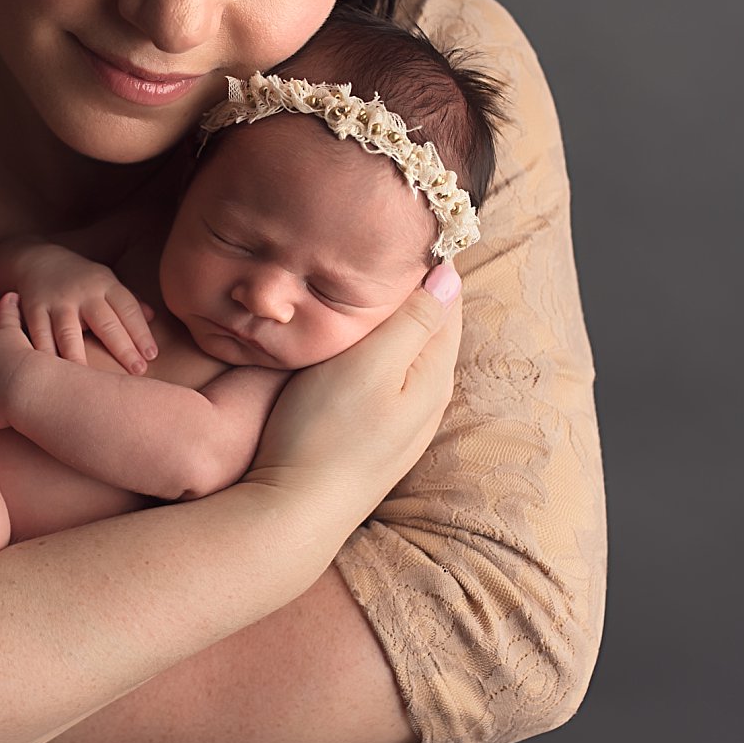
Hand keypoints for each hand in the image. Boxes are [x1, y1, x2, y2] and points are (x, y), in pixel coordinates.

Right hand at [0, 242, 158, 372]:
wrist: (37, 259)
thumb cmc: (81, 279)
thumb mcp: (106, 281)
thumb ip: (128, 301)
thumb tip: (153, 317)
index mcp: (105, 285)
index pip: (128, 309)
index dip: (141, 333)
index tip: (151, 355)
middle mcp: (83, 293)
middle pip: (105, 322)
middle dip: (122, 348)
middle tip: (138, 371)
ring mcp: (57, 301)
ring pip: (69, 332)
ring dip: (80, 357)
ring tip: (91, 382)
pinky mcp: (34, 309)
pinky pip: (40, 336)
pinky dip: (46, 355)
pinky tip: (53, 375)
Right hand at [250, 263, 464, 509]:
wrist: (293, 512)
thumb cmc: (324, 433)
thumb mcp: (370, 365)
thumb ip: (412, 320)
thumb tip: (450, 275)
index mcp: (434, 376)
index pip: (447, 304)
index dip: (432, 266)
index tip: (412, 230)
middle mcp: (428, 401)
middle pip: (431, 330)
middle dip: (416, 292)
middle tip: (387, 250)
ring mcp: (403, 425)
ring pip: (408, 356)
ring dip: (396, 324)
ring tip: (369, 289)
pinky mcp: (375, 439)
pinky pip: (389, 380)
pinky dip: (379, 354)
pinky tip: (356, 348)